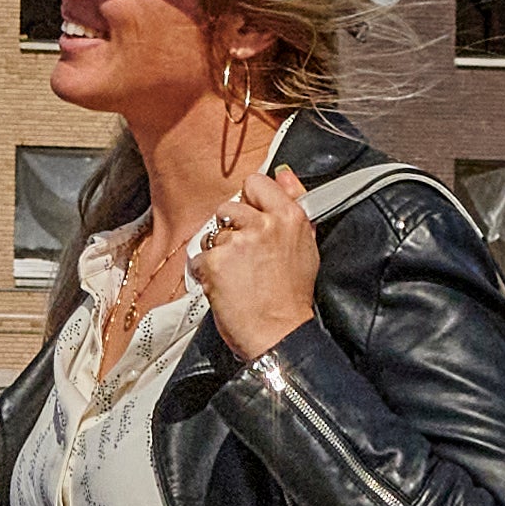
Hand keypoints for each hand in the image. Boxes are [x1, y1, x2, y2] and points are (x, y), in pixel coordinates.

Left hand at [191, 155, 324, 359]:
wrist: (279, 333)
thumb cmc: (292, 294)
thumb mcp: (306, 245)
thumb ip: (295, 203)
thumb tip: (284, 172)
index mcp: (289, 216)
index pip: (256, 183)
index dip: (250, 201)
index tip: (252, 221)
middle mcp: (264, 224)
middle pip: (229, 206)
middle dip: (231, 229)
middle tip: (244, 256)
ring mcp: (237, 242)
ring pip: (212, 232)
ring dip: (217, 252)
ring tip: (235, 275)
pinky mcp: (215, 262)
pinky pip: (198, 257)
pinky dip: (205, 274)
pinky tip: (223, 287)